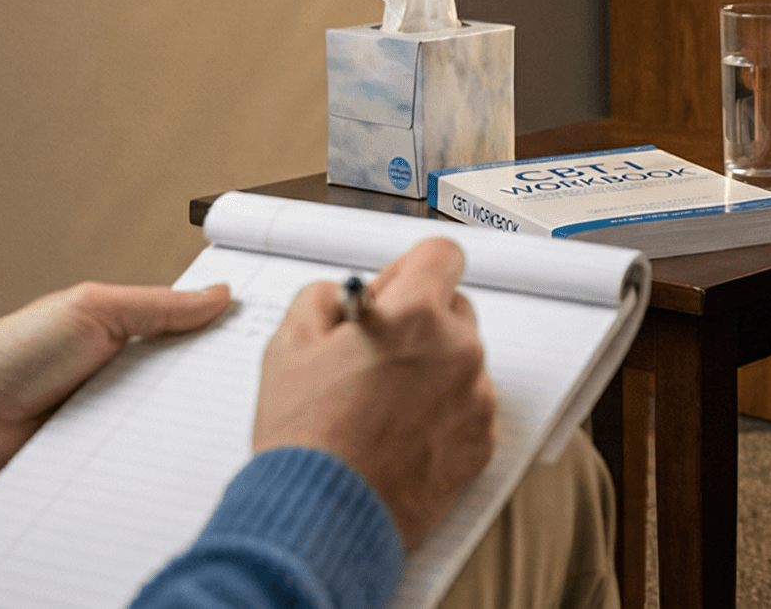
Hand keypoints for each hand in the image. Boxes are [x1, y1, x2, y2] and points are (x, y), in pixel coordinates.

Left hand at [0, 280, 235, 479]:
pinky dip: (163, 458)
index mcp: (128, 338)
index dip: (224, 334)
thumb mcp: (92, 310)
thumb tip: (219, 295)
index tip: (265, 333)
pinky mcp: (107, 462)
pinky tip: (186, 457)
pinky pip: (147, 460)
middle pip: (191, 383)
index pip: (191, 336)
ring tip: (227, 424)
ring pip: (174, 424)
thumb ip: (157, 305)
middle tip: (257, 385)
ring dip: (193, 424)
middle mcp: (128, 381)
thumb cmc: (17, 355)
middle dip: (218, 384)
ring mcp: (118, 423)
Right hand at [254, 237, 497, 548]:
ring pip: (461, 361)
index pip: (441, 254)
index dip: (408, 271)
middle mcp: (458, 351)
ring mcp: (476, 398)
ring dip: (431, 370)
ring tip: (381, 405)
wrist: (321, 516)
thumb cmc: (305, 438)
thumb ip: (322, 298)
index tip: (390, 294)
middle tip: (374, 357)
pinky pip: (468, 407)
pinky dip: (442, 413)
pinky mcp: (481, 441)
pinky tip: (400, 434)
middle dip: (418, 323)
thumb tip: (342, 295)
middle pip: (453, 309)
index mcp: (416, 316)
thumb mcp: (289, 345)